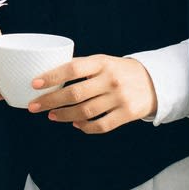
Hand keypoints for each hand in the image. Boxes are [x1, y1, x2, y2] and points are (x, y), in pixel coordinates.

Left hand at [26, 55, 156, 132]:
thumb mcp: (103, 62)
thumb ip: (81, 67)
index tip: (35, 83)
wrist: (154, 82)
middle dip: (50, 101)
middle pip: (75, 93)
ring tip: (51, 115)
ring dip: (64, 115)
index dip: (52, 76)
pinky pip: (101, 125)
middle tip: (34, 106)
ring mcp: (120, 98)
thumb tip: (49, 75)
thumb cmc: (119, 71)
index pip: (73, 68)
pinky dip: (85, 127)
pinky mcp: (127, 114)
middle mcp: (111, 79)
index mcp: (102, 63)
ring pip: (85, 111)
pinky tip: (75, 124)